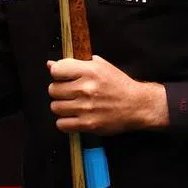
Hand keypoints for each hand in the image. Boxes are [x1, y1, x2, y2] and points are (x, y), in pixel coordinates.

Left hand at [47, 55, 167, 134]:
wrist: (138, 105)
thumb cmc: (119, 85)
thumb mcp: (100, 67)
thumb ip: (74, 63)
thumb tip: (50, 64)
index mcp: (89, 71)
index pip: (56, 70)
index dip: (57, 74)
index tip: (63, 78)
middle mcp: (86, 88)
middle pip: (53, 90)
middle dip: (59, 91)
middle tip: (69, 93)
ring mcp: (86, 107)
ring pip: (55, 107)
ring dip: (62, 106)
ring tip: (72, 105)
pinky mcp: (88, 124)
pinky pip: (62, 124)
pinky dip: (65, 122)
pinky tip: (73, 117)